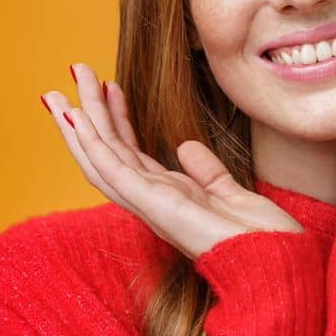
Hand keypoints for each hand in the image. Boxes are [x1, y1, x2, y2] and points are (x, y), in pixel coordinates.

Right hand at [41, 63, 304, 258]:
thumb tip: (185, 147)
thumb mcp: (231, 194)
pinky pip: (111, 170)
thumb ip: (206, 172)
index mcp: (169, 197)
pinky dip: (90, 143)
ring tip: (60, 89)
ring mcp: (148, 204)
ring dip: (79, 122)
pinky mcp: (152, 205)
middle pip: (109, 151)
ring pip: (101, 157)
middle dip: (89, 114)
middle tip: (75, 75)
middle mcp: (153, 201)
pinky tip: (75, 118)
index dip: (117, 119)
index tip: (110, 87)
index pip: (131, 153)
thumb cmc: (260, 237)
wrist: (275, 261)